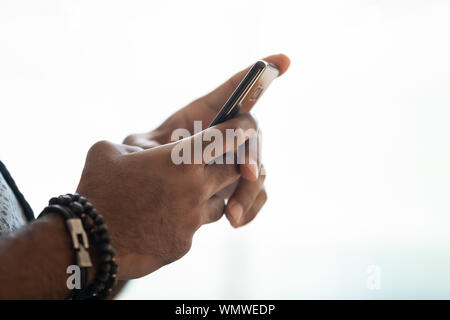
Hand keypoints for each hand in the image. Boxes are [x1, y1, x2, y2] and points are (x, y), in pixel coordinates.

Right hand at [76, 113, 257, 278]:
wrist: (89, 245)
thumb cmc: (96, 192)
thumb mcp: (107, 151)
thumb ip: (134, 144)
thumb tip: (143, 148)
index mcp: (180, 160)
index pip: (228, 137)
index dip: (241, 127)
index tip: (248, 124)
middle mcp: (195, 189)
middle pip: (234, 171)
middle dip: (231, 164)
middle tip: (217, 160)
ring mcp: (193, 220)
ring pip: (220, 201)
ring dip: (211, 193)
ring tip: (185, 189)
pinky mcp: (186, 244)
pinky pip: (199, 225)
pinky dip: (190, 217)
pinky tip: (167, 215)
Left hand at [124, 54, 290, 226]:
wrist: (146, 200)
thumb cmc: (138, 166)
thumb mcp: (135, 151)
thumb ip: (148, 145)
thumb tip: (162, 145)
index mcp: (203, 115)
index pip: (233, 91)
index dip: (257, 76)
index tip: (284, 59)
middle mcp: (225, 135)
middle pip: (251, 134)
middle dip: (253, 152)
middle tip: (247, 174)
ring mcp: (234, 161)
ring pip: (258, 170)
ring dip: (250, 191)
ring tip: (232, 215)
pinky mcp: (238, 187)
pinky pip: (257, 196)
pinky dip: (251, 208)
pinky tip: (234, 220)